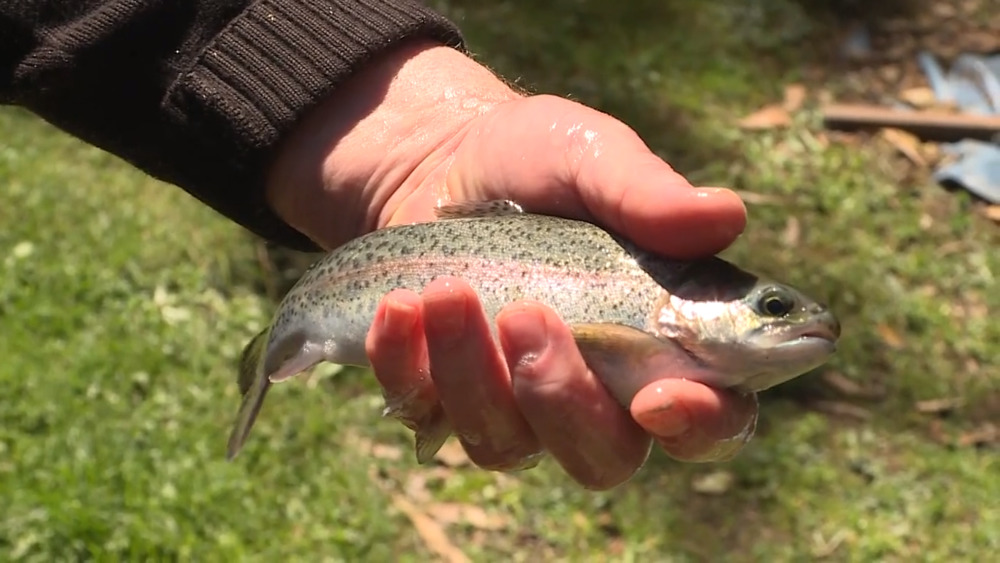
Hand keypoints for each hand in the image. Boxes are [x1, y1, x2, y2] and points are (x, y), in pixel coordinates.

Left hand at [265, 40, 757, 487]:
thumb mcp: (588, 154)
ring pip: (505, 444)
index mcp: (662, 341)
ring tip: (448, 289)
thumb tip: (726, 216)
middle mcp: (595, 391)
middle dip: (562, 399)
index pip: (710, 419)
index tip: (662, 397)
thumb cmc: (535, 160)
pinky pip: (423, 412)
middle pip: (602, 457)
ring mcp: (514, 404)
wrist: (437, 160)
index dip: (699, 426)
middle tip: (527, 316)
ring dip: (472, 372)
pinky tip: (399, 306)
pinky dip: (406, 363)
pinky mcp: (440, 397)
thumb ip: (647, 193)